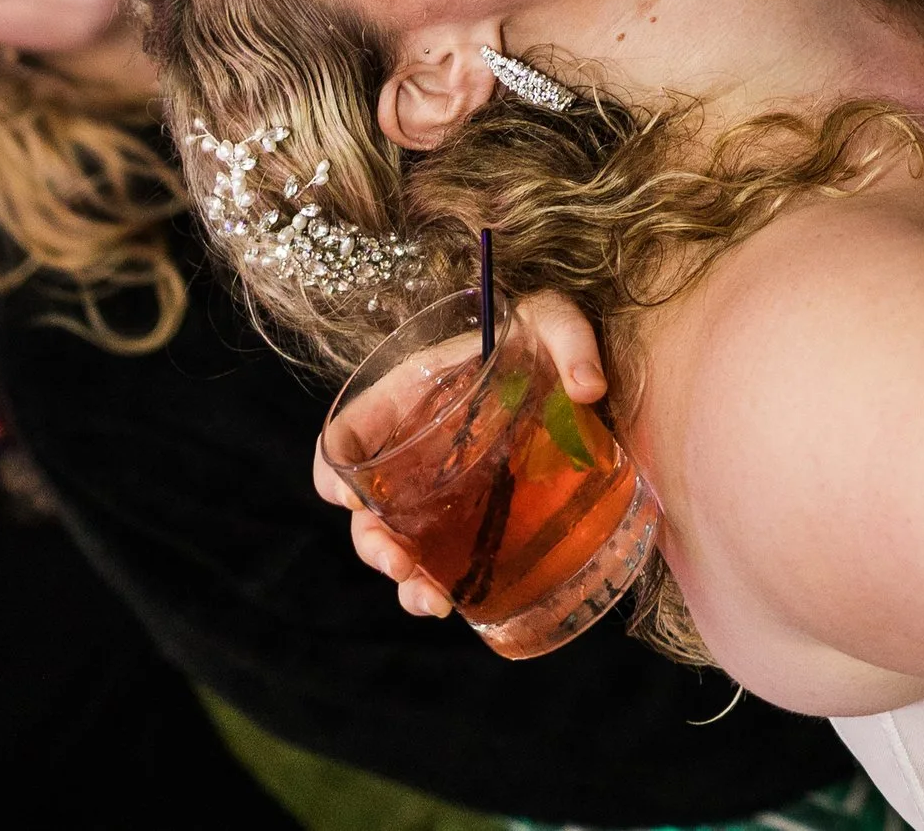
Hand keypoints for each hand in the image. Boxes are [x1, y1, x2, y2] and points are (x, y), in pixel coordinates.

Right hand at [315, 292, 608, 620]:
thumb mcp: (554, 321)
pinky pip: (436, 556)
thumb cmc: (547, 339)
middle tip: (400, 565)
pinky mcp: (470, 515)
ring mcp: (439, 487)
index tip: (349, 499)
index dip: (334, 465)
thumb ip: (571, 340)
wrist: (586, 375)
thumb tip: (588, 386)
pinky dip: (435, 585)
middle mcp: (415, 446)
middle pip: (367, 502)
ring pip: (398, 540)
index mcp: (412, 393)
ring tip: (432, 601)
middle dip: (371, 542)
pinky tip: (452, 602)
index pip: (351, 429)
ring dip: (403, 578)